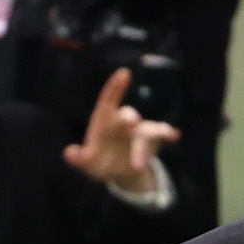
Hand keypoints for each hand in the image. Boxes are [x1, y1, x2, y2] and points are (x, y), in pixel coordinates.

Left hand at [67, 66, 183, 202]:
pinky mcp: (152, 140)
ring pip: (145, 131)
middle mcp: (123, 121)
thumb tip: (68, 154)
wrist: (119, 170)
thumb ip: (79, 158)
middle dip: (128, 117)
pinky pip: (161, 135)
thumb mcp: (88, 163)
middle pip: (126, 115)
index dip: (114, 88)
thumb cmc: (100, 160)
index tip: (123, 73)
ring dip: (142, 145)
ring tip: (137, 164)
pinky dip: (168, 133)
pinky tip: (175, 136)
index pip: (108, 101)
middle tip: (131, 121)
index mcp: (105, 121)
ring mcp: (139, 129)